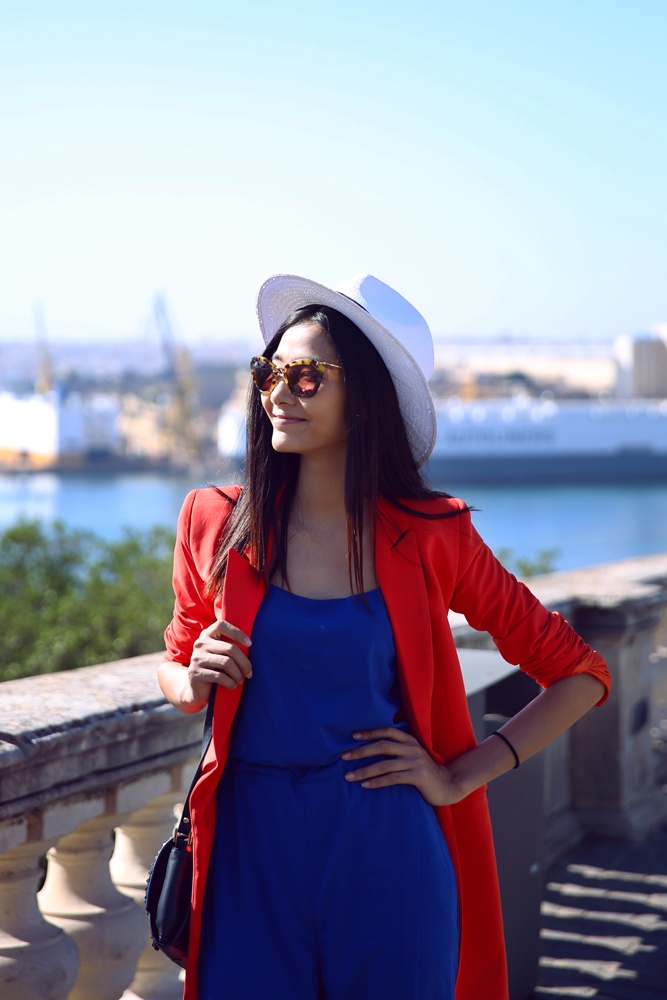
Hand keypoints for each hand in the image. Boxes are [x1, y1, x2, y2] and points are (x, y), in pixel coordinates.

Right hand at [182, 617, 251, 706]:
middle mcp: (200, 644)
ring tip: (240, 680)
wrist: (195, 688)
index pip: (221, 625)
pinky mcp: (195, 673)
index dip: (237, 632)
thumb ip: (229, 646)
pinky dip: (230, 682)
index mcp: (207, 635)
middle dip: (244, 662)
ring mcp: (197, 658)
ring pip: (226, 663)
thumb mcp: (219, 653)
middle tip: (249, 672)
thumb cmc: (214, 668)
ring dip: (238, 674)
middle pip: (230, 648)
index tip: (250, 644)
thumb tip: (250, 646)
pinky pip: (219, 676)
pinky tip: (233, 685)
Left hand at [341, 727, 466, 806]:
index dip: (370, 732)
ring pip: (384, 764)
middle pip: (382, 746)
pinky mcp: (417, 777)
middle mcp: (412, 748)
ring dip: (364, 770)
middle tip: (344, 756)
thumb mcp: (413, 755)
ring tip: (349, 776)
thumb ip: (399, 750)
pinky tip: (365, 785)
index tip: (353, 736)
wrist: (448, 785)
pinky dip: (377, 782)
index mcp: (410, 740)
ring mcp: (415, 762)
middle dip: (361, 751)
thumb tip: (373, 749)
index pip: (387, 731)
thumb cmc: (425, 771)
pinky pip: (393, 778)